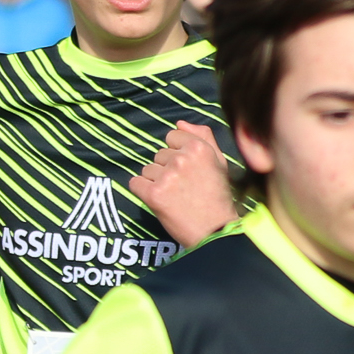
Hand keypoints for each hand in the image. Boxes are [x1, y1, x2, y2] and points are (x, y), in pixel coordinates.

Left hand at [128, 120, 234, 247]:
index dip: (178, 154)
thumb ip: (202, 137)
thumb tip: (179, 122)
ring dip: (156, 182)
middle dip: (167, 169)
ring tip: (175, 197)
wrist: (215, 231)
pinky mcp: (153, 194)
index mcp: (199, 147)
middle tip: (184, 188)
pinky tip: (160, 202)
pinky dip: (143, 192)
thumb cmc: (217, 197)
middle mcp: (182, 159)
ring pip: (147, 170)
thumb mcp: (218, 162)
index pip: (172, 137)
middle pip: (159, 155)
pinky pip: (135, 184)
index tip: (188, 171)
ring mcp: (166, 177)